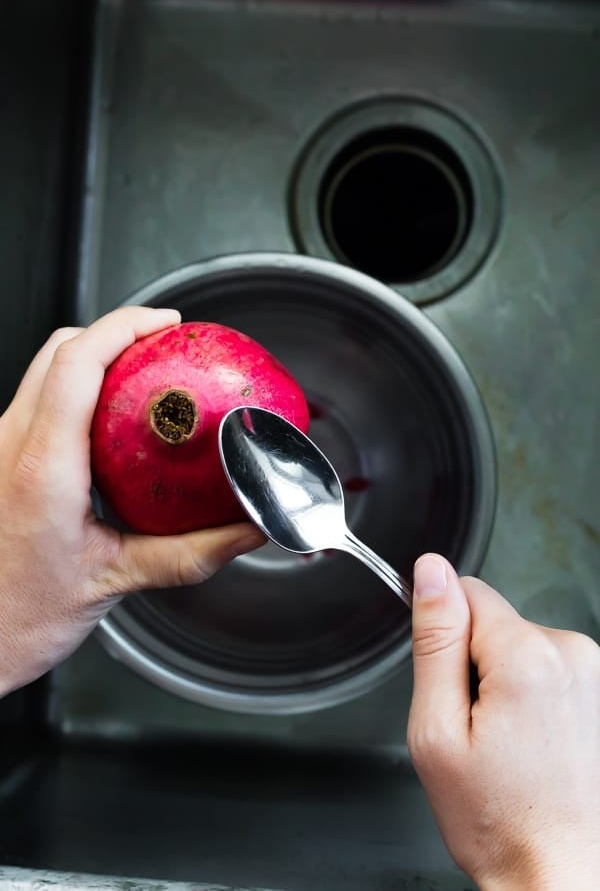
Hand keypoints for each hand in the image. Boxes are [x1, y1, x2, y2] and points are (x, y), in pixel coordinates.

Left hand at [0, 307, 264, 697]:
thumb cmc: (17, 616)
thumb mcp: (115, 582)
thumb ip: (191, 554)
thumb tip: (247, 530)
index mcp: (43, 468)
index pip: (77, 364)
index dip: (124, 328)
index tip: (167, 325)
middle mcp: (9, 445)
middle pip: (59, 350)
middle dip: (116, 332)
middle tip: (165, 344)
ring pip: (44, 370)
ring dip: (95, 357)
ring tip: (145, 374)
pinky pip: (37, 399)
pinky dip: (78, 388)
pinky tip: (111, 419)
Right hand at [408, 554, 599, 890]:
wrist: (563, 876)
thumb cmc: (500, 820)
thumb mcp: (438, 731)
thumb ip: (434, 641)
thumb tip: (432, 572)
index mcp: (526, 656)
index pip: (466, 590)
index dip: (444, 637)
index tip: (451, 689)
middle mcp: (573, 653)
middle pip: (496, 623)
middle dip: (475, 665)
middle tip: (476, 730)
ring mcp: (596, 674)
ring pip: (523, 648)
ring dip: (508, 685)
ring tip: (509, 746)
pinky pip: (551, 672)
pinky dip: (538, 701)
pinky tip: (536, 749)